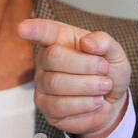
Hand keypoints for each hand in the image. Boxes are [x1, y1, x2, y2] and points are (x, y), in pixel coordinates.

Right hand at [18, 18, 130, 137]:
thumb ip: (104, 42)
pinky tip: (95, 102)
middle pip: (54, 57)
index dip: (33, 29)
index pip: (44, 31)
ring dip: (88, 87)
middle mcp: (46, 61)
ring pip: (56, 84)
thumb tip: (87, 43)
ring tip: (103, 87)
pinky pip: (60, 107)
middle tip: (105, 72)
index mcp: (61, 40)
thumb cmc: (108, 73)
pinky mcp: (47, 109)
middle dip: (86, 65)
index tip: (23, 28)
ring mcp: (43, 86)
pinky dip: (85, 105)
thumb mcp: (115, 53)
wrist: (112, 102)